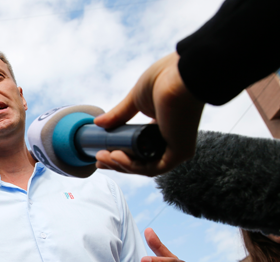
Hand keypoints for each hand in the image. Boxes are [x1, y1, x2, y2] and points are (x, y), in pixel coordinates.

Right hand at [94, 52, 204, 175]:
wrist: (179, 75)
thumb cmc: (164, 78)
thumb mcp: (135, 100)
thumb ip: (119, 114)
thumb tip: (99, 123)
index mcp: (162, 126)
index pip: (140, 149)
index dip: (120, 154)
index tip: (102, 153)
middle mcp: (171, 139)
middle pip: (141, 161)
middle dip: (117, 164)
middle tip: (99, 161)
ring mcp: (177, 147)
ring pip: (146, 167)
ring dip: (121, 165)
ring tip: (104, 157)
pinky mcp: (180, 152)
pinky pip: (153, 168)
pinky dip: (132, 166)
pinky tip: (116, 156)